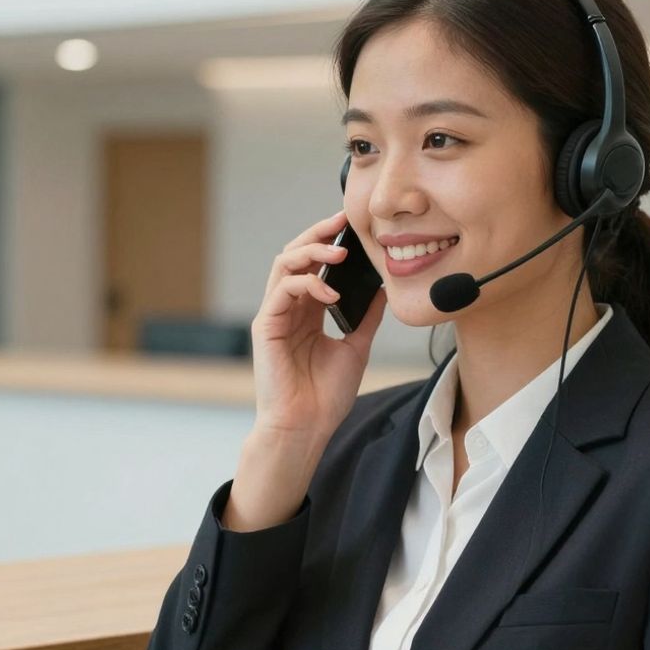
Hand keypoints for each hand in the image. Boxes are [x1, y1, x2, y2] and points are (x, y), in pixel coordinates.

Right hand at [250, 209, 387, 448]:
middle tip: (342, 222)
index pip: (315, 264)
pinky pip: (282, 291)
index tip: (353, 226)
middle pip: (296, 255)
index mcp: (308, 311)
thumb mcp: (357, 346)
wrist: (306, 427)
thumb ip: (366, 316)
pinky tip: (330, 294)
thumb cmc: (325, 395)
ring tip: (339, 253)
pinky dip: (307, 284)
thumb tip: (384, 288)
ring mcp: (275, 315)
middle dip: (318, 235)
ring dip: (311, 252)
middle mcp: (289, 308)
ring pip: (284, 264)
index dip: (330, 241)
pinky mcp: (266, 326)